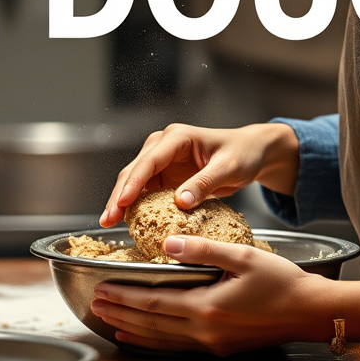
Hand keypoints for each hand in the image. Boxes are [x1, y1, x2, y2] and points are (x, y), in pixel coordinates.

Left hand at [91, 236, 359, 355]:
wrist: (311, 312)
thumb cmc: (282, 281)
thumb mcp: (243, 255)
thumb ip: (202, 249)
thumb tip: (167, 242)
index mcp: (207, 308)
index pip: (153, 303)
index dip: (124, 296)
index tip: (101, 288)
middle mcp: (205, 331)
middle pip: (151, 324)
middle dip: (121, 313)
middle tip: (94, 304)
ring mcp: (212, 344)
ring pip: (161, 339)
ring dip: (133, 329)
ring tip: (109, 320)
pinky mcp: (220, 347)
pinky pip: (177, 345)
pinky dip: (155, 340)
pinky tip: (144, 336)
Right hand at [99, 122, 299, 226]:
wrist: (251, 152)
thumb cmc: (242, 154)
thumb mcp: (228, 168)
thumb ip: (204, 184)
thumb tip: (180, 202)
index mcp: (178, 137)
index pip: (150, 160)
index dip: (134, 182)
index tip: (123, 202)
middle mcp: (164, 145)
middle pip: (135, 170)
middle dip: (119, 195)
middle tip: (108, 219)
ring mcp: (162, 160)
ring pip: (135, 180)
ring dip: (122, 201)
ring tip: (110, 223)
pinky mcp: (165, 175)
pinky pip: (146, 190)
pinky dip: (136, 205)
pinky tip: (128, 221)